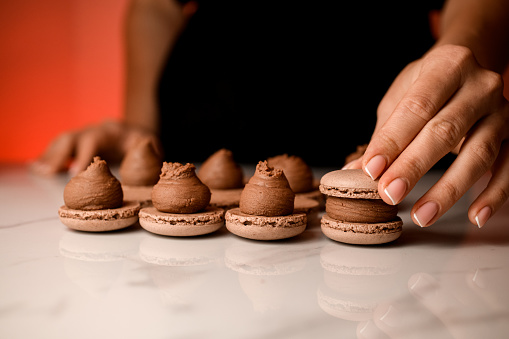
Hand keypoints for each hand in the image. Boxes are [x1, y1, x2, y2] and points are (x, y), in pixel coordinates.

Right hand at [32, 120, 160, 175]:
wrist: (134, 131)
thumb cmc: (143, 142)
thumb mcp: (150, 145)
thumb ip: (149, 154)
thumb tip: (150, 164)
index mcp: (111, 131)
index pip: (94, 140)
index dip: (83, 156)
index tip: (73, 173)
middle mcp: (94, 130)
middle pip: (72, 138)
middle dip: (59, 155)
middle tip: (48, 172)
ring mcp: (83, 134)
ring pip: (63, 141)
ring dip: (50, 155)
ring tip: (38, 170)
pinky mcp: (77, 142)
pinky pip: (59, 146)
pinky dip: (48, 155)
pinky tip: (37, 167)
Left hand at [347, 45, 508, 227]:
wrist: (469, 71)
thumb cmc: (426, 88)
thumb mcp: (400, 98)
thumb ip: (383, 133)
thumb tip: (354, 170)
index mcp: (446, 66)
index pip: (416, 107)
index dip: (393, 140)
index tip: (372, 170)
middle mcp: (480, 86)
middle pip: (445, 131)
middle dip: (414, 166)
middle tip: (389, 194)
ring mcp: (502, 111)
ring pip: (478, 154)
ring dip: (448, 189)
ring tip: (422, 215)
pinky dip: (494, 195)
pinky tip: (475, 216)